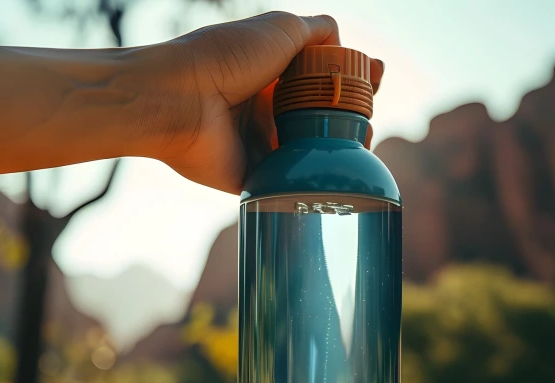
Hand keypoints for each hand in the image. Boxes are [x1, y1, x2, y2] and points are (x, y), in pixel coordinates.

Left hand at [141, 12, 384, 194]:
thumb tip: (340, 39)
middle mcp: (264, 107)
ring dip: (338, 150)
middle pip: (319, 115)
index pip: (320, 76)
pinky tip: (338, 176)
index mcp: (270, 71)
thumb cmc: (225, 57)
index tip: (374, 78)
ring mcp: (258, 144)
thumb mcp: (280, 28)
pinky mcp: (250, 178)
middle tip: (370, 118)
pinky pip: (287, 183)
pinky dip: (312, 181)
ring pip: (308, 152)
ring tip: (363, 145)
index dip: (350, 78)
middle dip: (352, 117)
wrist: (180, 99)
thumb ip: (316, 31)